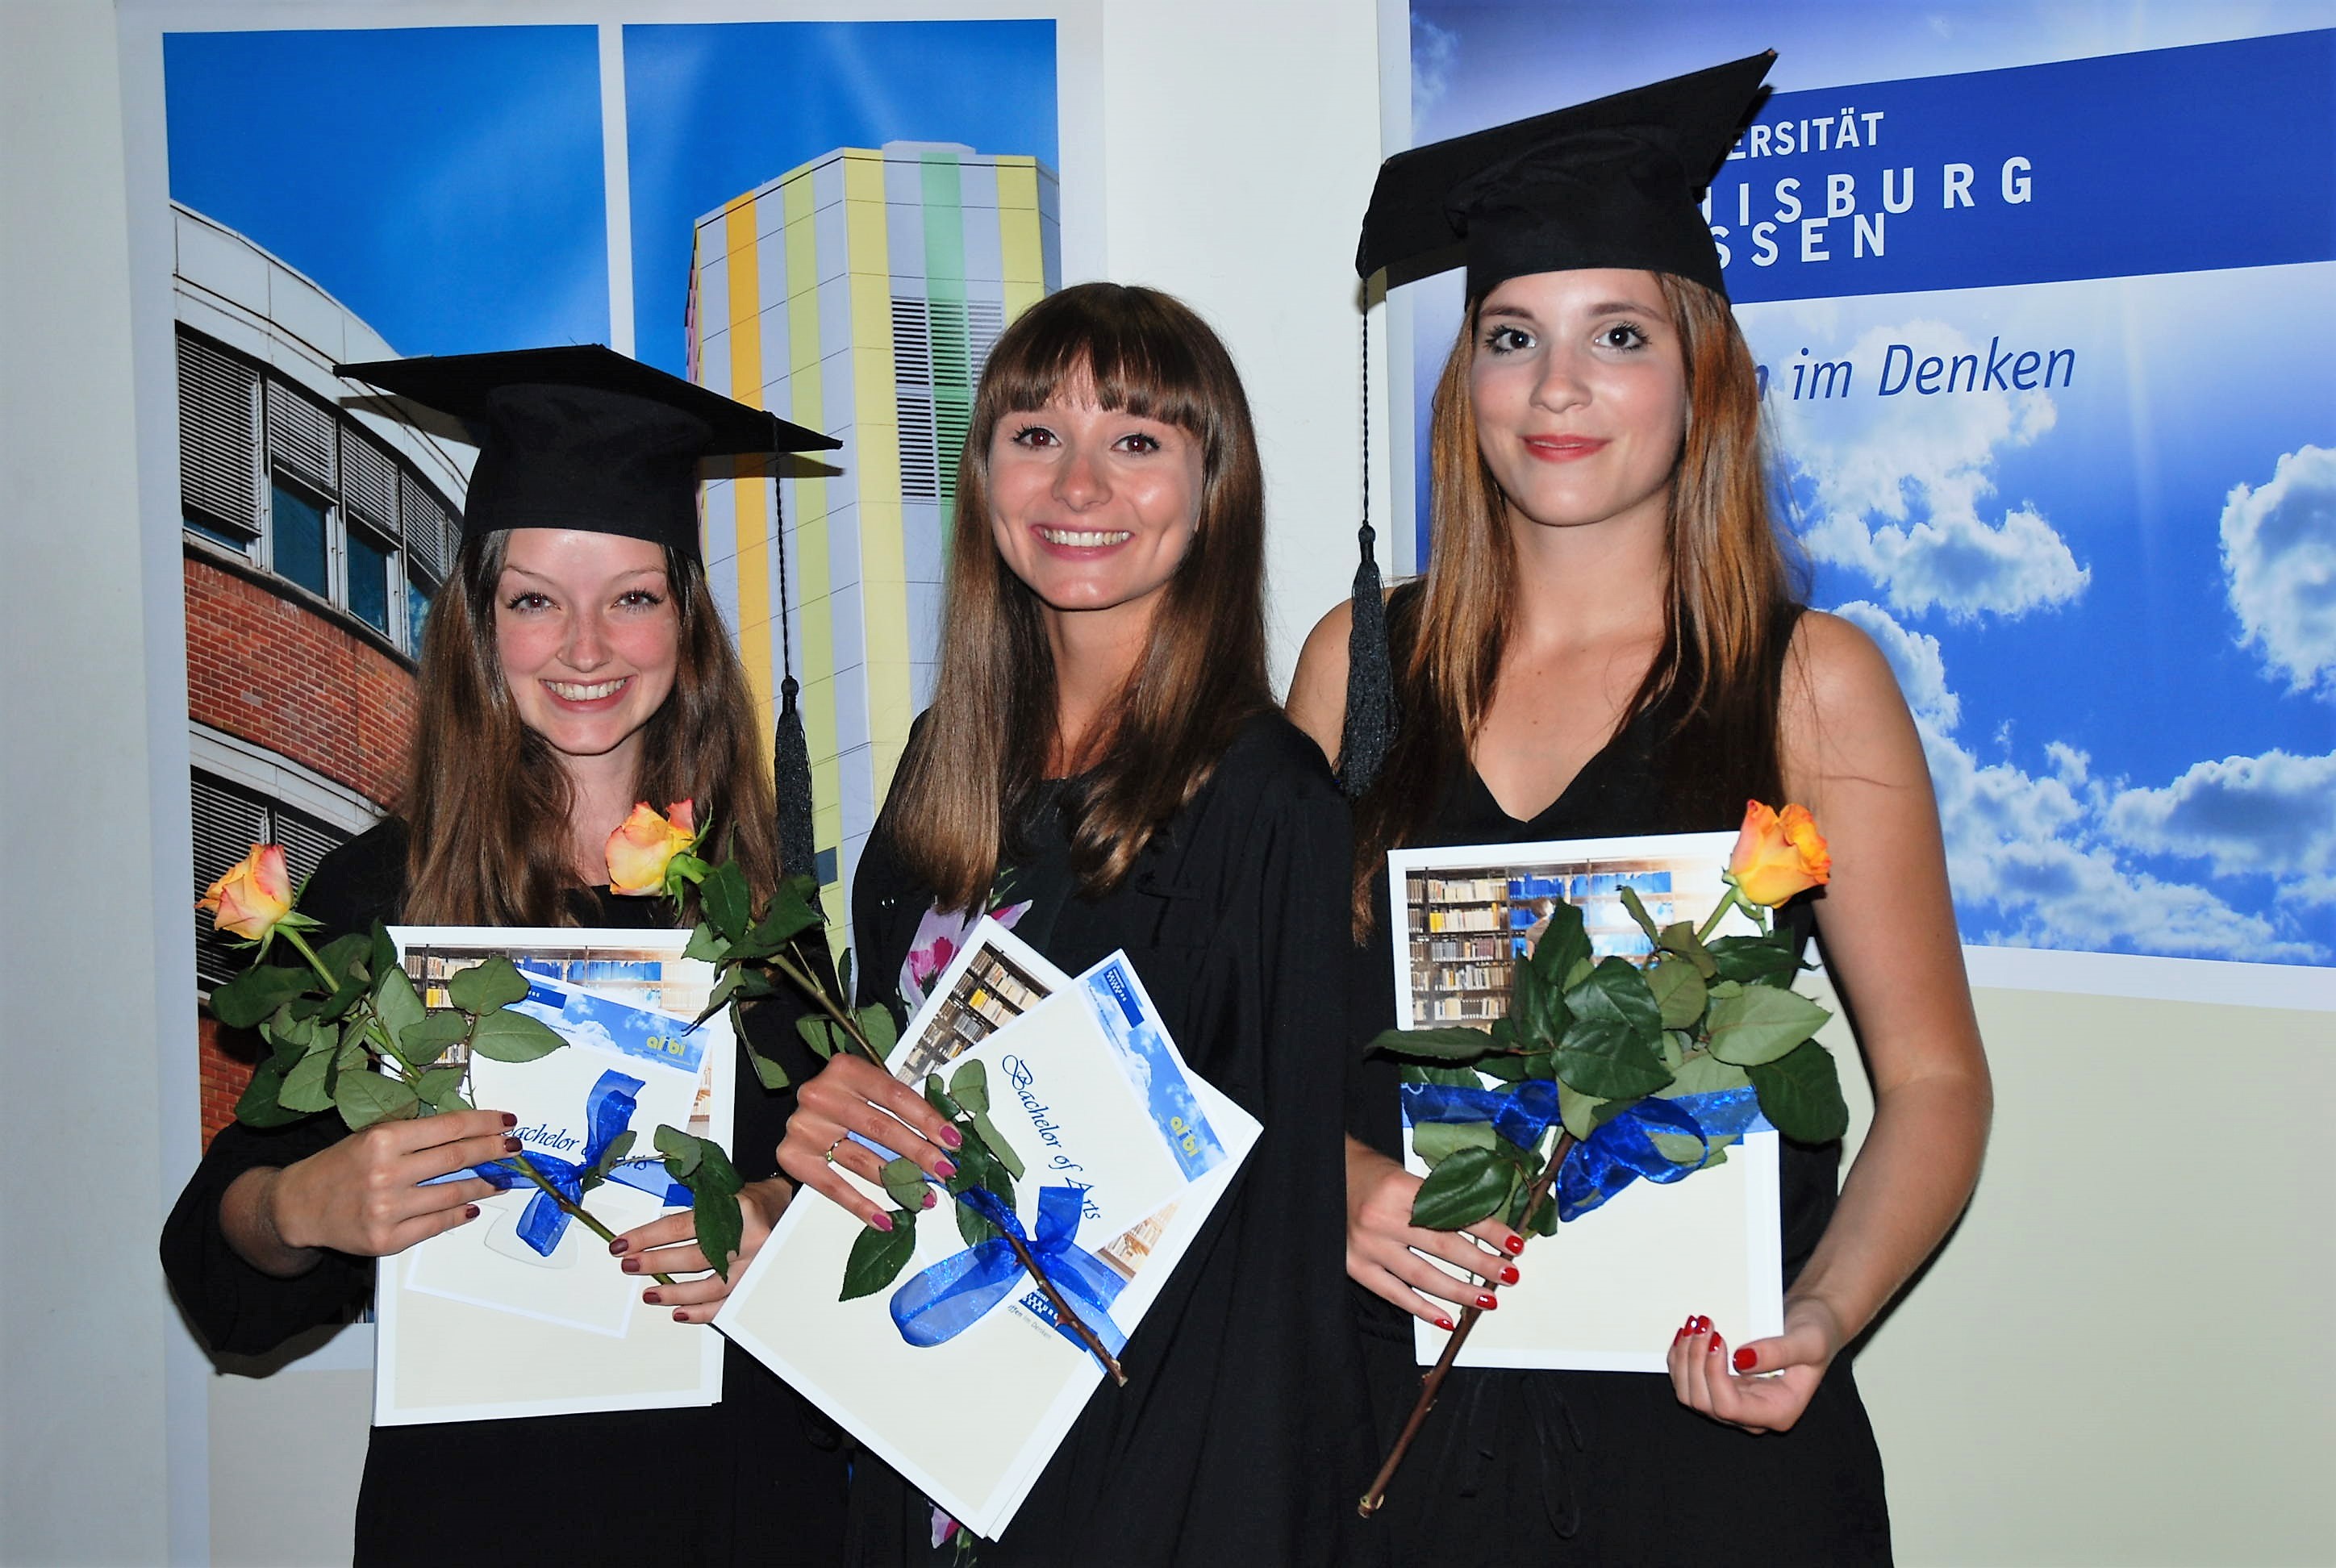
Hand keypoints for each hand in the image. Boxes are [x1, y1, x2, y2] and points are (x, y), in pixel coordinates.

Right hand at [234, 1109, 514, 1270]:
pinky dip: (460, 1213)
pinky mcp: (386, 1240)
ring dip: (485, 1184)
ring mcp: (387, 1210)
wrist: (297, 1206)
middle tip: (515, 1148)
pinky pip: (437, 1224)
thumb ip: (414, 1135)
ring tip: (500, 1178)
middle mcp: (385, 1173)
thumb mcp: (371, 1137)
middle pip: (457, 1158)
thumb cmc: (339, 1166)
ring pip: (453, 1193)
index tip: (507, 1121)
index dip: (484, 1123)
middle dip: (494, 1151)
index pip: (448, 1127)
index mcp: (382, 1139)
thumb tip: (468, 1133)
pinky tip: (473, 1205)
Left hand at [608, 1178, 789, 1323]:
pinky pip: (727, 1304)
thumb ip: (692, 1213)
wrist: (788, 1209)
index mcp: (736, 1209)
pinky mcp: (758, 1282)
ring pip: (709, 1287)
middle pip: (693, 1258)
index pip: (681, 1226)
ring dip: (674, 1293)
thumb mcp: (722, 1194)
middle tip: (630, 1266)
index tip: (623, 1244)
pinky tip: (679, 1312)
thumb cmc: (751, 1201)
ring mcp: (756, 1264)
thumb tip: (650, 1236)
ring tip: (650, 1294)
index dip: (647, 1237)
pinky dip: (701, 1312)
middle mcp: (749, 1239)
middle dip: (655, 1264)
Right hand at [776, 1054, 962, 1229]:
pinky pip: (833, 1186)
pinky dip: (860, 1205)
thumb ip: (900, 1107)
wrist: (796, 1112)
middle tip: (945, 1172)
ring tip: (923, 1196)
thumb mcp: (868, 1090)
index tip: (952, 1141)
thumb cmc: (842, 1099)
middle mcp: (822, 1095)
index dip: (928, 1120)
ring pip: (860, 1159)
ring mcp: (804, 1126)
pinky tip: (884, 1218)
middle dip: (919, 1153)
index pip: (896, 1096)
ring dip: (896, 1182)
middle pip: (881, 1128)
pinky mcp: (792, 1156)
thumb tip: (944, 1140)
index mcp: (845, 1070)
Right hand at [1344, 1137, 1520, 1326]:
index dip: (1488, 1230)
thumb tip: (1483, 1228)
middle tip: (1509, 1274)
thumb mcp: (1407, 1176)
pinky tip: (1447, 1318)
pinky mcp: (1356, 1266)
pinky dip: (1422, 1309)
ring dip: (1459, 1291)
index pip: (1454, 1213)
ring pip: (1421, 1276)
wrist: (1324, 1176)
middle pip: (1442, 1246)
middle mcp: (1382, 1218)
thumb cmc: (1372, 1174)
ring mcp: (1367, 1246)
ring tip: (1487, 1299)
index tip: (1513, 1244)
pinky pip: (1394, 1294)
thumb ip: (1439, 1200)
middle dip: (1481, 1263)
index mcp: (1399, 1188)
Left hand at [1665, 1295, 1844, 1432]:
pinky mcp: (1720, 1388)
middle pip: (1704, 1403)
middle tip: (1704, 1323)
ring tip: (1694, 1325)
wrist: (1809, 1328)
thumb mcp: (1808, 1341)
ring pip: (1690, 1395)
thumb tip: (1741, 1360)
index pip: (1730, 1407)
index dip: (1714, 1375)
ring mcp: (1734, 1404)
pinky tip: (1686, 1335)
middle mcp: (1752, 1416)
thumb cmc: (1815, 1335)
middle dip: (1695, 1362)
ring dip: (1684, 1360)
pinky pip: (1687, 1382)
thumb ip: (1780, 1352)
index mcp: (1778, 1412)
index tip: (1718, 1339)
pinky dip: (1680, 1359)